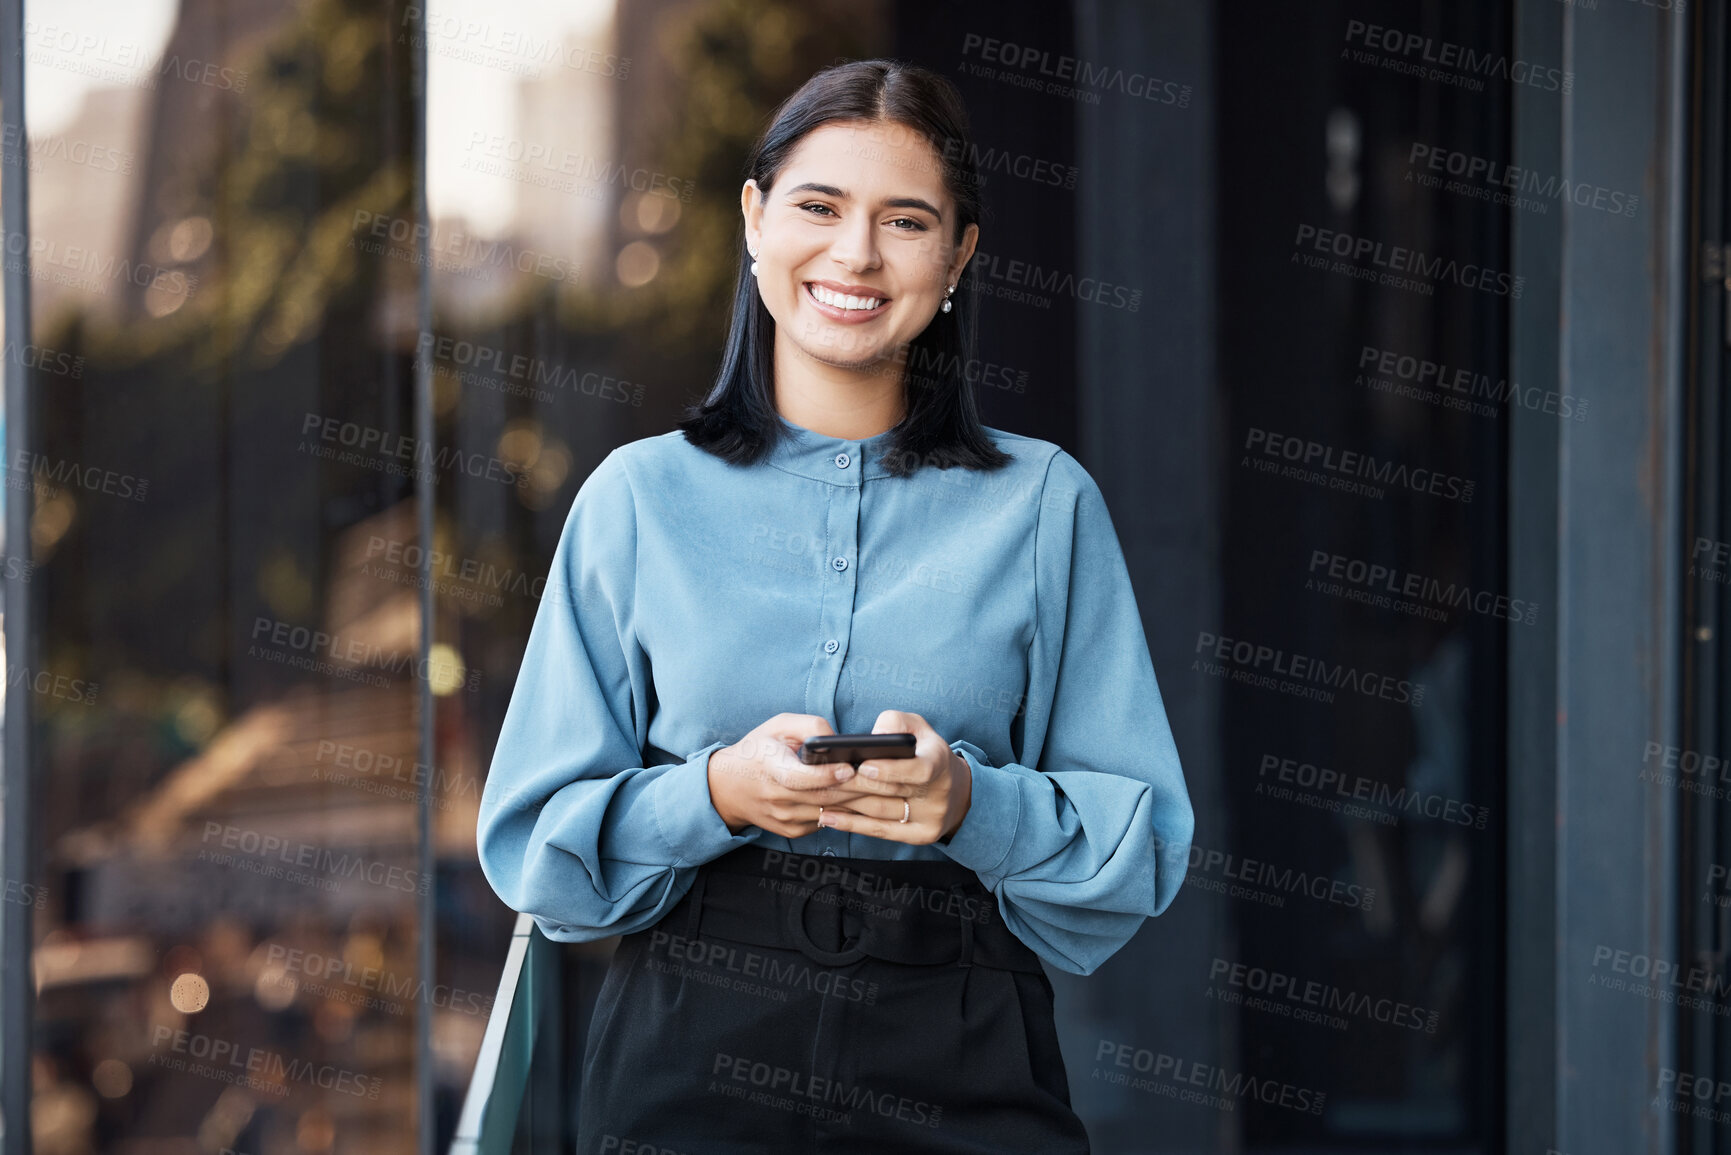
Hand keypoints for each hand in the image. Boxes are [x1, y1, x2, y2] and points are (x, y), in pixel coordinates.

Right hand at [705, 713, 886, 837]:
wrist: (728, 788)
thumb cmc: (758, 749)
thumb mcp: (777, 725)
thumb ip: (809, 727)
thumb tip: (839, 740)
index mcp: (770, 768)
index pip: (799, 778)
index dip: (827, 775)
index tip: (852, 767)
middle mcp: (776, 798)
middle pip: (825, 798)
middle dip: (862, 791)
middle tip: (894, 782)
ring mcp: (785, 819)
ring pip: (832, 813)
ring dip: (864, 806)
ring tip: (895, 796)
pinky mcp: (793, 831)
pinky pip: (827, 822)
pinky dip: (851, 814)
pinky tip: (874, 806)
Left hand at [814, 710, 972, 844]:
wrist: (955, 788)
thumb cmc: (925, 751)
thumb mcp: (918, 727)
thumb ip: (895, 723)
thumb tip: (873, 737)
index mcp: (941, 764)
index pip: (919, 770)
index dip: (889, 770)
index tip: (862, 766)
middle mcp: (939, 795)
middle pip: (891, 793)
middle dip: (855, 786)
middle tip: (823, 780)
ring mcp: (931, 820)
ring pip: (881, 813)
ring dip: (846, 805)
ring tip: (817, 795)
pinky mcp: (920, 836)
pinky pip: (880, 831)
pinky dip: (851, 825)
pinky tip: (827, 817)